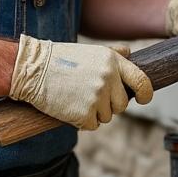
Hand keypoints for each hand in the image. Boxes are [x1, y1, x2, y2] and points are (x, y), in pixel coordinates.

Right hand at [8, 35, 153, 130]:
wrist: (32, 70)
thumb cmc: (60, 59)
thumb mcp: (91, 51)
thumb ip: (113, 54)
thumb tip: (130, 53)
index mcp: (113, 61)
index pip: (141, 81)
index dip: (145, 93)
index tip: (143, 99)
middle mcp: (109, 78)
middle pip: (122, 105)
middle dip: (109, 105)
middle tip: (89, 97)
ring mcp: (97, 97)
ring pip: (107, 117)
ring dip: (94, 113)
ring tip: (76, 98)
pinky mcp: (85, 113)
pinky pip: (92, 125)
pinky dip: (82, 121)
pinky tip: (70, 108)